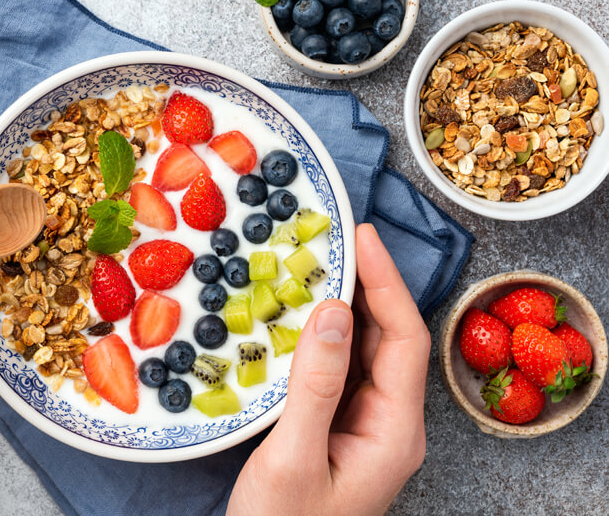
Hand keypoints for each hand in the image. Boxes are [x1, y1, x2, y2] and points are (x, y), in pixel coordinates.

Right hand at [228, 224, 430, 515]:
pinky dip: (327, 333)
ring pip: (365, 348)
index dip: (387, 283)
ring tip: (323, 264)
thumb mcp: (294, 458)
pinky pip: (342, 366)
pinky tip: (306, 313)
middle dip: (368, 284)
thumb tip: (333, 309)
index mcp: (394, 430)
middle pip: (390, 337)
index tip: (363, 239)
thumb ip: (316, 385)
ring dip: (347, 304)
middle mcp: (390, 421)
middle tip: (339, 241)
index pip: (404, 338)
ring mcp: (367, 422)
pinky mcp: (342, 423)